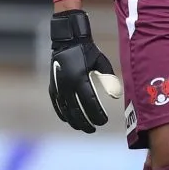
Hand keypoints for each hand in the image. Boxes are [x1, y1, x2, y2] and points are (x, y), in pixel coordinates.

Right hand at [49, 9, 122, 132]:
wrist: (67, 40)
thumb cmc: (88, 51)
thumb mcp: (102, 63)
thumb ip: (109, 79)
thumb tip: (115, 96)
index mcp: (80, 78)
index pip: (90, 103)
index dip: (97, 114)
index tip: (104, 122)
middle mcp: (67, 84)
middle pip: (76, 110)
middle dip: (86, 122)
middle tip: (94, 129)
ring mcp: (58, 86)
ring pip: (65, 110)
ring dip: (74, 121)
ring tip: (83, 128)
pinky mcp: (52, 86)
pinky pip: (57, 104)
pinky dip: (62, 113)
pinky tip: (68, 119)